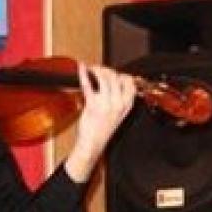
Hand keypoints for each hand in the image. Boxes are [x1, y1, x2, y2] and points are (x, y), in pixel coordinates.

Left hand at [63, 62, 136, 182]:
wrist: (93, 143)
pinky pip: (88, 85)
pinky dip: (83, 74)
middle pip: (116, 77)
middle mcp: (119, 103)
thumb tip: (113, 82)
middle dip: (107, 70)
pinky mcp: (93, 104)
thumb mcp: (118, 114)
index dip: (121, 75)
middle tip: (99, 70)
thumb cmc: (103, 129)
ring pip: (104, 78)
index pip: (130, 83)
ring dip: (97, 70)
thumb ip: (119, 98)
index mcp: (127, 105)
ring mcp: (106, 103)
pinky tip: (81, 69)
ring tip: (91, 70)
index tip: (114, 73)